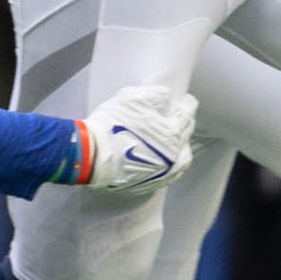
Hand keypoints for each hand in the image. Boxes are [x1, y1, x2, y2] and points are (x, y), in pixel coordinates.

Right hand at [66, 84, 196, 193]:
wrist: (92, 155)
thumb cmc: (112, 125)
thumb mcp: (135, 98)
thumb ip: (158, 95)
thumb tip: (167, 98)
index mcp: (172, 134)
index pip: (187, 115)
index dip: (188, 105)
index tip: (187, 101)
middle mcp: (172, 157)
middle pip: (186, 138)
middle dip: (185, 125)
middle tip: (179, 118)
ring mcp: (161, 174)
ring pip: (181, 161)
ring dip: (181, 149)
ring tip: (174, 142)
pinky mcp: (148, 184)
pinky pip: (167, 175)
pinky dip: (169, 165)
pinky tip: (162, 159)